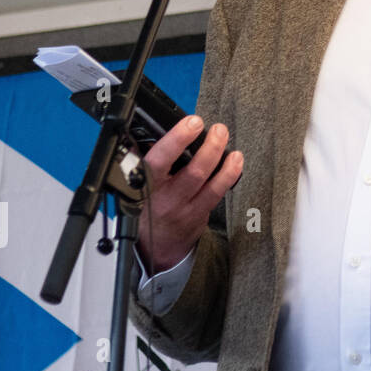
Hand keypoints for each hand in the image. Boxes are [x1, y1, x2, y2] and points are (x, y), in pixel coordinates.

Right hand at [136, 116, 241, 274]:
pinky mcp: (199, 215)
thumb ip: (142, 160)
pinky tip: (235, 160)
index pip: (158, 161)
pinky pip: (217, 193)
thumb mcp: (135, 186)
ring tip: (226, 138)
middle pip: (191, 172)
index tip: (192, 123)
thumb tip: (150, 131)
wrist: (154, 248)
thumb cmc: (146, 208)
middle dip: (209, 147)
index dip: (177, 140)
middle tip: (218, 129)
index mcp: (144, 186)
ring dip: (222, 158)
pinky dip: (228, 174)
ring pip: (208, 182)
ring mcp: (184, 209)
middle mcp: (165, 199)